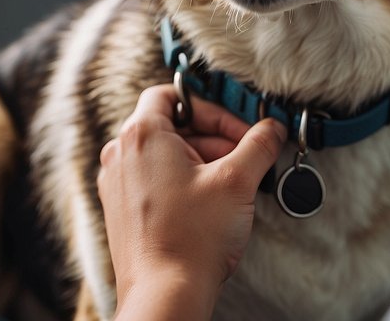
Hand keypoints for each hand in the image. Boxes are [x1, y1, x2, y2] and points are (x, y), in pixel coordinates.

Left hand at [97, 84, 286, 320]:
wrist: (166, 295)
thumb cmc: (193, 237)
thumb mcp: (237, 180)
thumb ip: (259, 144)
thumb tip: (272, 127)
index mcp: (142, 135)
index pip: (172, 94)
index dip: (211, 108)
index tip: (238, 128)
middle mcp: (120, 154)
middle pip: (172, 125)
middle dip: (214, 137)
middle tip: (245, 157)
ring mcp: (117, 183)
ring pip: (165, 153)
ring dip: (202, 160)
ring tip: (231, 185)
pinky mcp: (122, 209)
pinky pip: (154, 178)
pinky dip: (183, 180)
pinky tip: (210, 204)